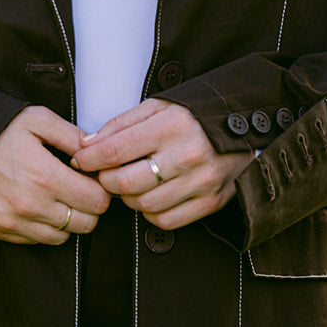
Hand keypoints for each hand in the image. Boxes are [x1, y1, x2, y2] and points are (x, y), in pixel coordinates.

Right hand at [0, 105, 109, 245]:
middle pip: (85, 224)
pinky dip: (42, 227)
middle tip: (80, 189)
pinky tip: (36, 204)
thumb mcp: (37, 119)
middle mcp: (30, 206)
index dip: (101, 190)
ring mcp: (11, 222)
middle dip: (89, 207)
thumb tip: (98, 152)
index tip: (92, 179)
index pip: (97, 202)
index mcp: (45, 177)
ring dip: (67, 220)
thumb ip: (73, 136)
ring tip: (57, 196)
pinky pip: (34, 240)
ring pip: (62, 237)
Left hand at [73, 99, 252, 230]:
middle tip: (104, 174)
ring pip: (144, 205)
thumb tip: (87, 145)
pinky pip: (166, 220)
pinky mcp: (212, 201)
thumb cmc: (195, 115)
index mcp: (172, 125)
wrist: (245, 127)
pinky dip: (151, 213)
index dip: (89, 159)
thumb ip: (121, 124)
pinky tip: (152, 196)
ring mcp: (202, 181)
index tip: (80, 160)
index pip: (114, 151)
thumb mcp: (159, 106)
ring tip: (130, 182)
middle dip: (105, 180)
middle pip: (125, 183)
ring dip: (128, 197)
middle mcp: (188, 154)